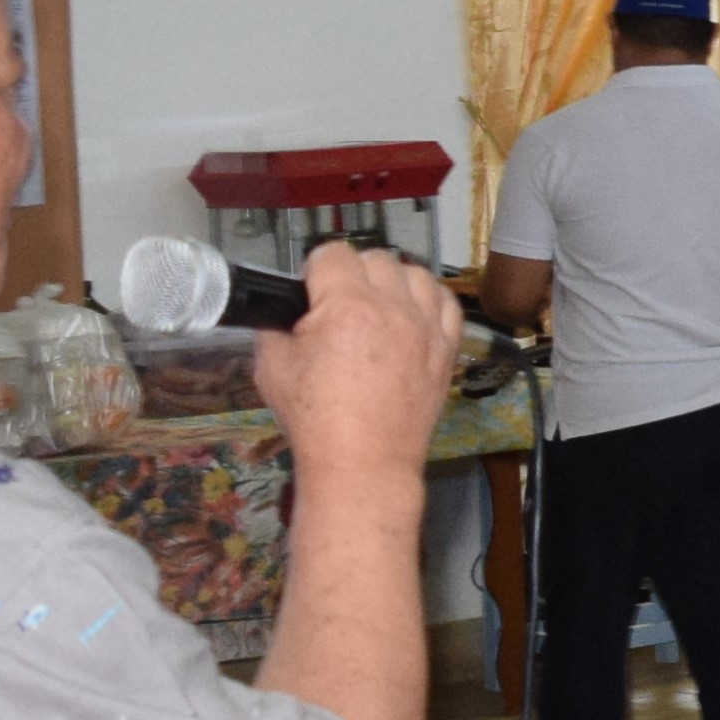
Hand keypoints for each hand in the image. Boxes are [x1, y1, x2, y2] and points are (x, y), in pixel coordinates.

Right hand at [249, 244, 456, 475]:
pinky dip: (428, 301)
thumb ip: (275, 326)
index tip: (310, 295)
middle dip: (352, 274)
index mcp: (347, 306)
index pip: (332, 254)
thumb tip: (286, 309)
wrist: (363, 464)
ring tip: (376, 309)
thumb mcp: (272, 367)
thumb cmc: (315, 420)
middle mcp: (393, 308)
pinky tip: (411, 316)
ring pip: (415, 274)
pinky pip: (446, 303)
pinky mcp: (446, 349)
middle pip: (375, 258)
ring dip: (392, 282)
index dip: (315, 272)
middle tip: (338, 307)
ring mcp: (426, 327)